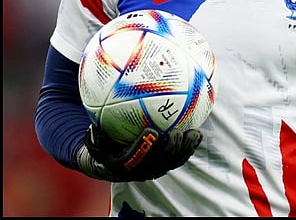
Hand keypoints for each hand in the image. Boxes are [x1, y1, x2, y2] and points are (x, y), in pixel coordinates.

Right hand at [76, 124, 201, 181]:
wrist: (111, 165)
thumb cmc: (103, 148)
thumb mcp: (94, 145)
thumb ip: (93, 140)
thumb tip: (93, 128)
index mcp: (123, 167)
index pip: (134, 159)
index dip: (143, 146)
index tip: (150, 130)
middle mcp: (141, 172)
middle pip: (159, 162)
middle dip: (169, 148)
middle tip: (175, 132)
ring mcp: (156, 169)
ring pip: (173, 162)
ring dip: (185, 149)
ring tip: (193, 133)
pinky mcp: (166, 165)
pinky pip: (180, 158)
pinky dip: (190, 147)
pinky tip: (198, 132)